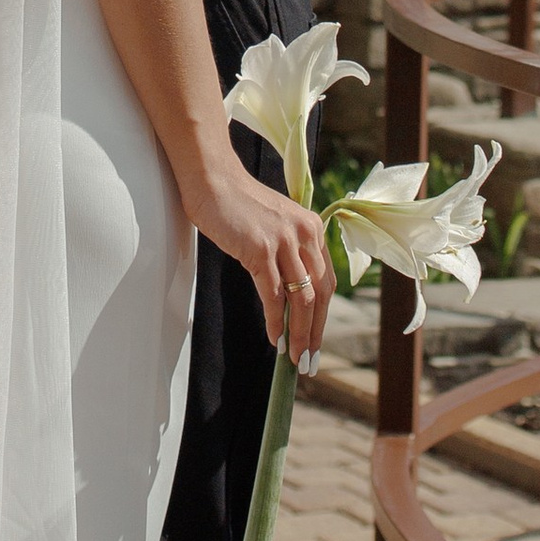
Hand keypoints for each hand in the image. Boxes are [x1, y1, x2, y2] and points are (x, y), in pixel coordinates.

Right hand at [188, 159, 337, 362]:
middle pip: (320, 294)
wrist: (212, 181)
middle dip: (314, 332)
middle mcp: (305, 234)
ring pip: (301, 298)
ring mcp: (284, 241)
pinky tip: (274, 338)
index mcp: (312, 229)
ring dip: (298, 333)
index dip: (323, 316)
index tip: (315, 341)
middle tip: (308, 360)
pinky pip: (273, 295)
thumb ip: (288, 253)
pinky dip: (275, 321)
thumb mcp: (274, 226)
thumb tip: (291, 297)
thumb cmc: (237, 205)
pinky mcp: (261, 248)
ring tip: (293, 358)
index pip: (327, 281)